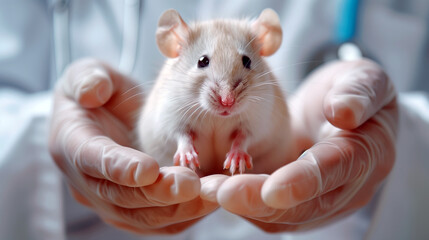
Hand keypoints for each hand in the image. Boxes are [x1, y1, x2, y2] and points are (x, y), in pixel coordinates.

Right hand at [49, 59, 217, 233]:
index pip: (92, 160)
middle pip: (122, 197)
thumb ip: (88, 78)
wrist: (104, 119)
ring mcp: (110, 200)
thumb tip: (92, 92)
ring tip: (209, 193)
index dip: (119, 168)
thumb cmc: (98, 93)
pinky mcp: (133, 210)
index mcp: (72, 144)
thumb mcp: (86, 74)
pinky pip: (159, 222)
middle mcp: (88, 181)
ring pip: (143, 216)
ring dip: (177, 208)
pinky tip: (209, 200)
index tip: (148, 169)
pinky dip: (185, 214)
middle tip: (191, 183)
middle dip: (158, 193)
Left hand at [200, 59, 397, 231]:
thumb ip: (359, 92)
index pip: (336, 170)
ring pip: (283, 215)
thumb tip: (344, 112)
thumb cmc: (354, 91)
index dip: (305, 182)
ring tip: (208, 189)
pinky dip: (242, 202)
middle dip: (260, 200)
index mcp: (369, 153)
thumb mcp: (365, 79)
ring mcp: (320, 198)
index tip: (272, 189)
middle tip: (221, 192)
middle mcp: (346, 186)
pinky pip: (270, 211)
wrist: (343, 110)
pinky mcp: (296, 199)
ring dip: (244, 205)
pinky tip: (214, 189)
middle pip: (304, 204)